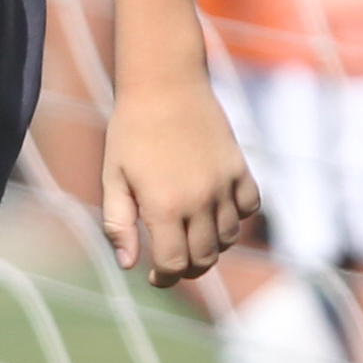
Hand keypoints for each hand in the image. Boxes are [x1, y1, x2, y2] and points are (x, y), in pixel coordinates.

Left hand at [102, 75, 260, 287]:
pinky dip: (237, 218)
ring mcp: (224, 184)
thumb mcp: (113, 178)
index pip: (174, 265)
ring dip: (211, 246)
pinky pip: (249, 208)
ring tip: (191, 237)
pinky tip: (217, 212)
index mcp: (164, 207)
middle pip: (204, 258)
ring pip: (228, 238)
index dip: (164, 278)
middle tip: (172, 261)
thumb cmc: (130, 131)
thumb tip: (130, 265)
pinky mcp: (239, 167)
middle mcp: (199, 200)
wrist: (164, 84)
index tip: (155, 276)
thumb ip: (119, 225)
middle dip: (187, 268)